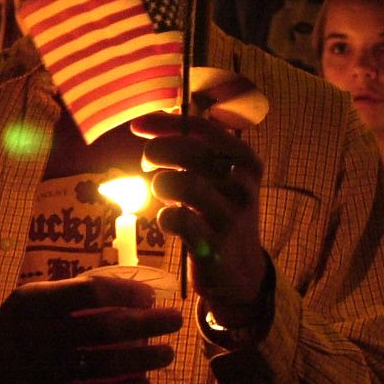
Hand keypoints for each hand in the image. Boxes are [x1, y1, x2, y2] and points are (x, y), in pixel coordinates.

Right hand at [0, 275, 179, 383]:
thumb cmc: (13, 328)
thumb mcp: (30, 299)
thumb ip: (72, 291)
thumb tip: (126, 285)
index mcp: (37, 303)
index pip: (89, 293)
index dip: (125, 292)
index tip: (150, 295)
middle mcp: (44, 335)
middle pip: (105, 329)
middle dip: (146, 324)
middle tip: (174, 321)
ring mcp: (49, 370)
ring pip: (106, 364)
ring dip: (143, 359)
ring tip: (167, 354)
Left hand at [132, 112, 267, 324]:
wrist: (241, 272)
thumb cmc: (220, 213)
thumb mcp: (220, 177)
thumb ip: (197, 146)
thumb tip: (168, 111)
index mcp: (245, 161)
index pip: (203, 129)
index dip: (166, 123)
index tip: (139, 126)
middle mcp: (242, 185)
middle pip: (187, 152)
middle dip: (157, 152)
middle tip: (150, 165)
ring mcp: (229, 216)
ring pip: (180, 183)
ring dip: (161, 185)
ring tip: (165, 195)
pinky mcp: (212, 245)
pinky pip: (175, 219)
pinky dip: (164, 217)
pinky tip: (170, 222)